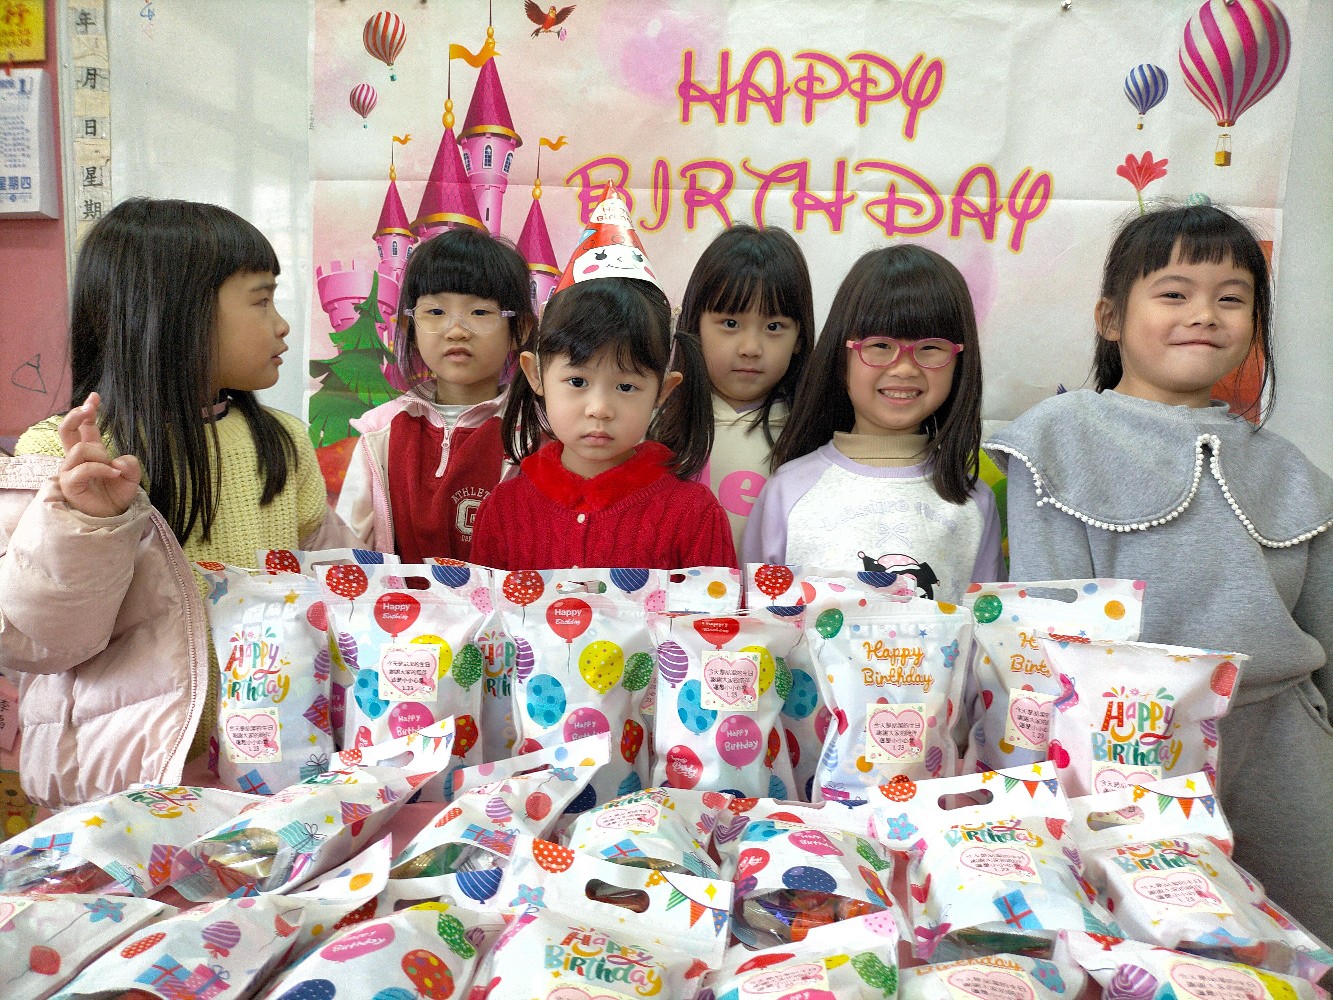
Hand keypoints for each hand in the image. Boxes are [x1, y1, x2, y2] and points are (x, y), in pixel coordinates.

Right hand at [56, 392, 141, 518]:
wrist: (113, 517)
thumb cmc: (117, 495)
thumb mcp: (131, 476)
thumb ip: (130, 464)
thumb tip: (117, 460)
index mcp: (91, 453)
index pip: (85, 428)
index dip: (88, 411)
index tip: (95, 396)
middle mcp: (77, 460)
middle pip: (66, 431)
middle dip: (75, 416)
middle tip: (88, 408)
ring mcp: (70, 471)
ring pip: (80, 450)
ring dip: (100, 456)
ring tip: (112, 469)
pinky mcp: (69, 484)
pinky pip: (83, 468)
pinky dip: (101, 469)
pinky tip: (113, 474)